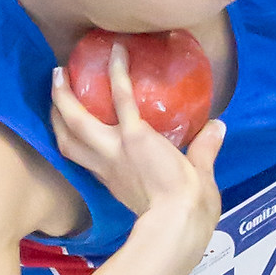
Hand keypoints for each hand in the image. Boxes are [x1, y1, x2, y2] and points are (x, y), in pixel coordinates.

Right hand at [50, 42, 224, 274]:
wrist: (182, 223)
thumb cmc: (188, 214)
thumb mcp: (194, 181)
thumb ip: (204, 152)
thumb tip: (219, 128)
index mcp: (117, 181)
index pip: (89, 160)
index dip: (79, 143)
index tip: (78, 127)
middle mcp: (108, 166)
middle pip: (68, 141)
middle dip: (57, 116)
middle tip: (56, 92)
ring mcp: (117, 151)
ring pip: (76, 122)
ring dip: (64, 98)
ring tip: (59, 73)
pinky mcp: (135, 137)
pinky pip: (121, 99)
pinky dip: (118, 75)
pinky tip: (118, 52)